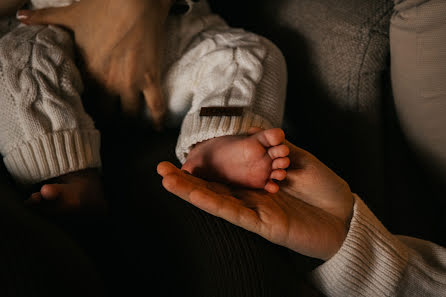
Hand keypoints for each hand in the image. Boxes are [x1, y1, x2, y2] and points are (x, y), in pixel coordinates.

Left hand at [17, 0, 172, 125]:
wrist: (135, 1)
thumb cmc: (103, 6)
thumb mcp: (71, 14)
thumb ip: (47, 19)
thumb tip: (23, 17)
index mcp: (87, 71)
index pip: (82, 101)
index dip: (84, 110)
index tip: (86, 115)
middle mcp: (108, 83)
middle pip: (106, 115)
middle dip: (107, 122)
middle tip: (109, 124)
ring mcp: (131, 83)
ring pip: (129, 116)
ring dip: (129, 124)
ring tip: (130, 128)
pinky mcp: (151, 79)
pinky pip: (156, 106)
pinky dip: (158, 119)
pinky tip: (158, 128)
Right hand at [157, 142, 353, 259]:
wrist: (345, 214)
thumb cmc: (323, 188)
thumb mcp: (296, 159)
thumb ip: (273, 147)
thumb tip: (255, 132)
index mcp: (257, 183)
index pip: (223, 174)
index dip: (202, 166)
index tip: (181, 156)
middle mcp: (250, 198)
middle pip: (213, 188)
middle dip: (187, 179)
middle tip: (160, 168)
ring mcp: (254, 212)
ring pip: (216, 201)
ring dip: (190, 192)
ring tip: (166, 179)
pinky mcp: (262, 224)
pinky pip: (231, 212)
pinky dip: (210, 202)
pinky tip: (192, 194)